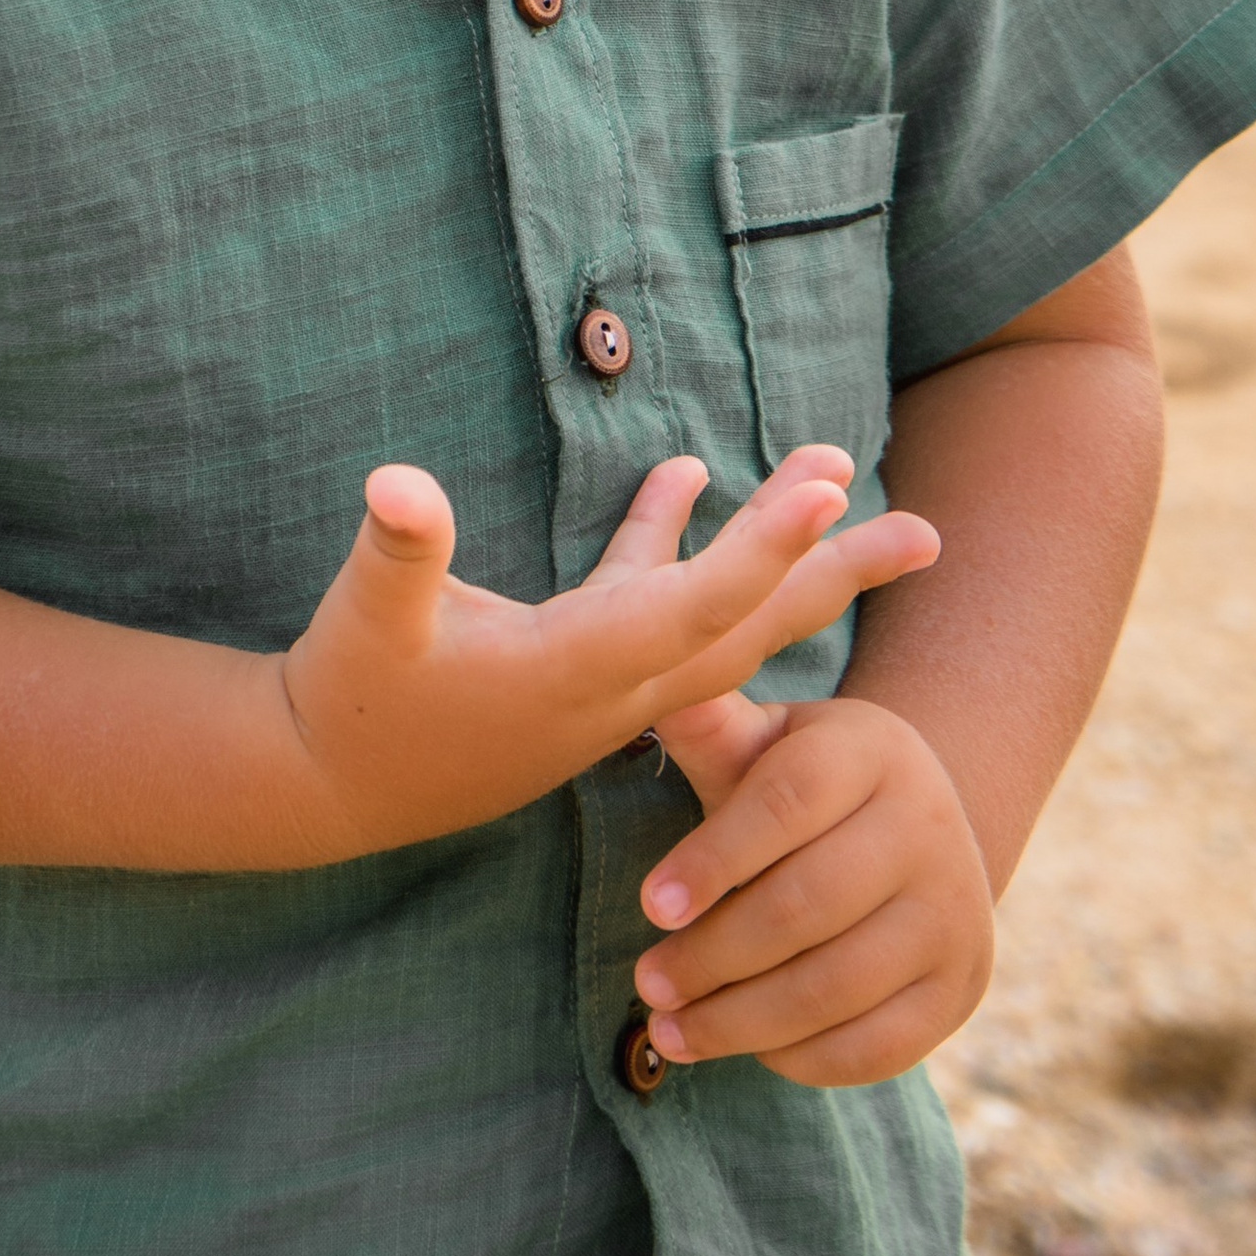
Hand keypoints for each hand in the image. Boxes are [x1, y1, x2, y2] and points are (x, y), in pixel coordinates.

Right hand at [277, 448, 937, 857]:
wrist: (326, 785)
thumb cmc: (347, 701)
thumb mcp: (365, 622)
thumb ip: (396, 552)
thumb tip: (397, 484)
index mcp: (574, 671)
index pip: (691, 609)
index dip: (760, 548)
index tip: (829, 487)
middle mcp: (611, 685)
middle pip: (749, 627)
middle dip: (835, 574)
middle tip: (930, 533)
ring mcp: (599, 678)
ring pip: (715, 612)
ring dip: (776, 550)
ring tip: (832, 475)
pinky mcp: (570, 663)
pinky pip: (647, 595)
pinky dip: (672, 538)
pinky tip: (687, 469)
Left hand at [631, 690, 992, 1088]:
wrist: (919, 829)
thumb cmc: (807, 784)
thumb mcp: (768, 742)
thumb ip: (711, 727)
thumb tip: (656, 691)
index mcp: (871, 751)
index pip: (789, 802)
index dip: (716, 858)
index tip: (651, 906)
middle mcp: (929, 827)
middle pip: (808, 905)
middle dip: (713, 955)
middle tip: (647, 984)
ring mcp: (954, 913)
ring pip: (835, 986)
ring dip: (739, 1020)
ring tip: (669, 1029)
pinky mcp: (961, 987)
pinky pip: (874, 1045)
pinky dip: (799, 1056)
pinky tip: (746, 1047)